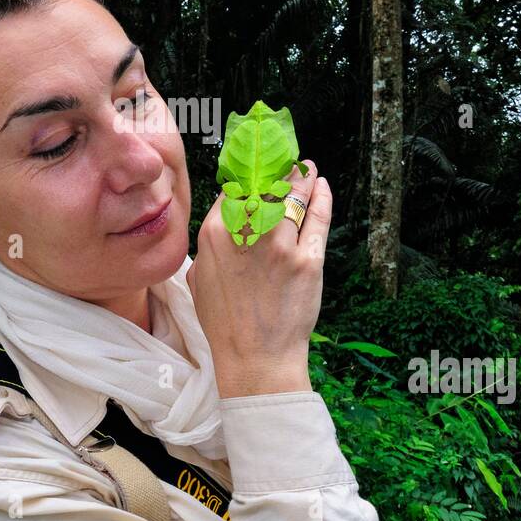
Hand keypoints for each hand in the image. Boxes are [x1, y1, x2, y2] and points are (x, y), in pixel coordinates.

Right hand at [186, 160, 331, 394]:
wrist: (256, 358)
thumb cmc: (225, 325)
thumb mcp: (199, 281)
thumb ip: (208, 249)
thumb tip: (219, 227)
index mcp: (214, 235)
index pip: (233, 190)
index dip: (247, 179)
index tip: (257, 172)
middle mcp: (246, 232)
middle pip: (264, 184)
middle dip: (275, 169)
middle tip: (284, 161)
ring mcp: (279, 244)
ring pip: (293, 194)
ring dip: (301, 176)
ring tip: (306, 168)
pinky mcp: (308, 259)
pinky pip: (316, 216)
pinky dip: (321, 196)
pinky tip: (321, 186)